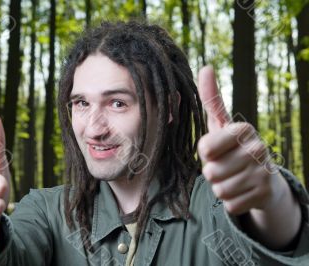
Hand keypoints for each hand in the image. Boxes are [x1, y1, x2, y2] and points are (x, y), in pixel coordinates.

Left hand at [197, 66, 283, 214]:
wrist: (261, 176)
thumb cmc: (231, 146)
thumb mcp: (220, 123)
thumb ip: (211, 98)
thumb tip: (205, 67)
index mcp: (243, 129)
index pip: (205, 148)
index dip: (205, 153)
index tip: (216, 148)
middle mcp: (258, 148)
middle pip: (211, 172)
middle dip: (212, 172)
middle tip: (225, 165)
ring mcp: (264, 172)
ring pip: (220, 189)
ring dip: (221, 187)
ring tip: (233, 177)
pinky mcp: (265, 194)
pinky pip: (230, 204)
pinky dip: (231, 201)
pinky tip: (242, 190)